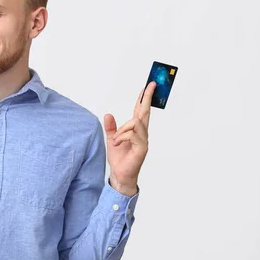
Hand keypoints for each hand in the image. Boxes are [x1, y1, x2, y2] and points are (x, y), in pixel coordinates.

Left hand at [103, 82, 156, 196]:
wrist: (120, 175)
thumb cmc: (119, 158)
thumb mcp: (111, 139)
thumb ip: (111, 128)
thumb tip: (108, 114)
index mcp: (136, 130)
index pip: (141, 111)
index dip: (144, 99)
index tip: (147, 86)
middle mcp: (142, 134)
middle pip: (145, 112)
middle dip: (147, 97)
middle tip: (151, 85)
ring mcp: (143, 141)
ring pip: (135, 123)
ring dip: (122, 130)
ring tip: (116, 140)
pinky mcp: (141, 148)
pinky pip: (131, 134)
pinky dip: (121, 137)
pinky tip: (117, 144)